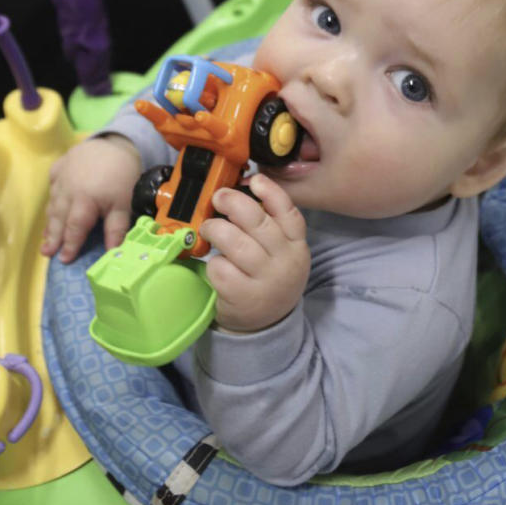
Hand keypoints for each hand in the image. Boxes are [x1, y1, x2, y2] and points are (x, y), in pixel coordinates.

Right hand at [41, 135, 140, 262]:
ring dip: (50, 220)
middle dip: (53, 237)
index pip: (74, 229)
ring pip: (53, 203)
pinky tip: (52, 204)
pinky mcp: (61, 164)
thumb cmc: (123, 176)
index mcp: (83, 202)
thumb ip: (116, 229)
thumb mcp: (124, 204)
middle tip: (45, 253)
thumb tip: (112, 253)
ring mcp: (62, 177)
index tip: (63, 260)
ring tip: (46, 236)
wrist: (117, 141)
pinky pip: (53, 183)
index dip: (69, 245)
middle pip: (59, 219)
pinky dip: (52, 195)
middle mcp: (68, 191)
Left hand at [198, 174, 309, 332]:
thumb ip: (268, 225)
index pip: (289, 213)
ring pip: (235, 243)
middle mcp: (285, 262)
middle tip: (217, 197)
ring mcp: (265, 281)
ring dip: (215, 229)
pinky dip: (212, 262)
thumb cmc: (267, 276)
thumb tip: (239, 191)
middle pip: (258, 222)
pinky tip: (216, 265)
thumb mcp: (281, 252)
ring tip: (209, 229)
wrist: (267, 324)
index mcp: (296, 245)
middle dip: (232, 202)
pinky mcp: (243, 297)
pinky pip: (221, 268)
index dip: (271, 193)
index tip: (254, 179)